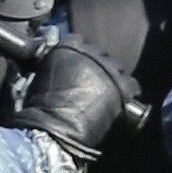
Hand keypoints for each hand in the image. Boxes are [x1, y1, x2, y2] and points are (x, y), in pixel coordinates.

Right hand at [3, 39, 130, 165]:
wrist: (52, 129)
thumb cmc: (39, 108)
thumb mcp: (40, 76)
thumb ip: (56, 64)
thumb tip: (60, 68)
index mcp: (69, 45)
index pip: (81, 43)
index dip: (80, 59)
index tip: (77, 72)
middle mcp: (92, 51)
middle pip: (102, 56)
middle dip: (98, 70)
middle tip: (90, 89)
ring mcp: (109, 68)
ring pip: (119, 70)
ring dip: (114, 81)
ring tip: (105, 98)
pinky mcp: (122, 86)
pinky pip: (132, 86)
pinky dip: (127, 95)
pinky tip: (121, 105)